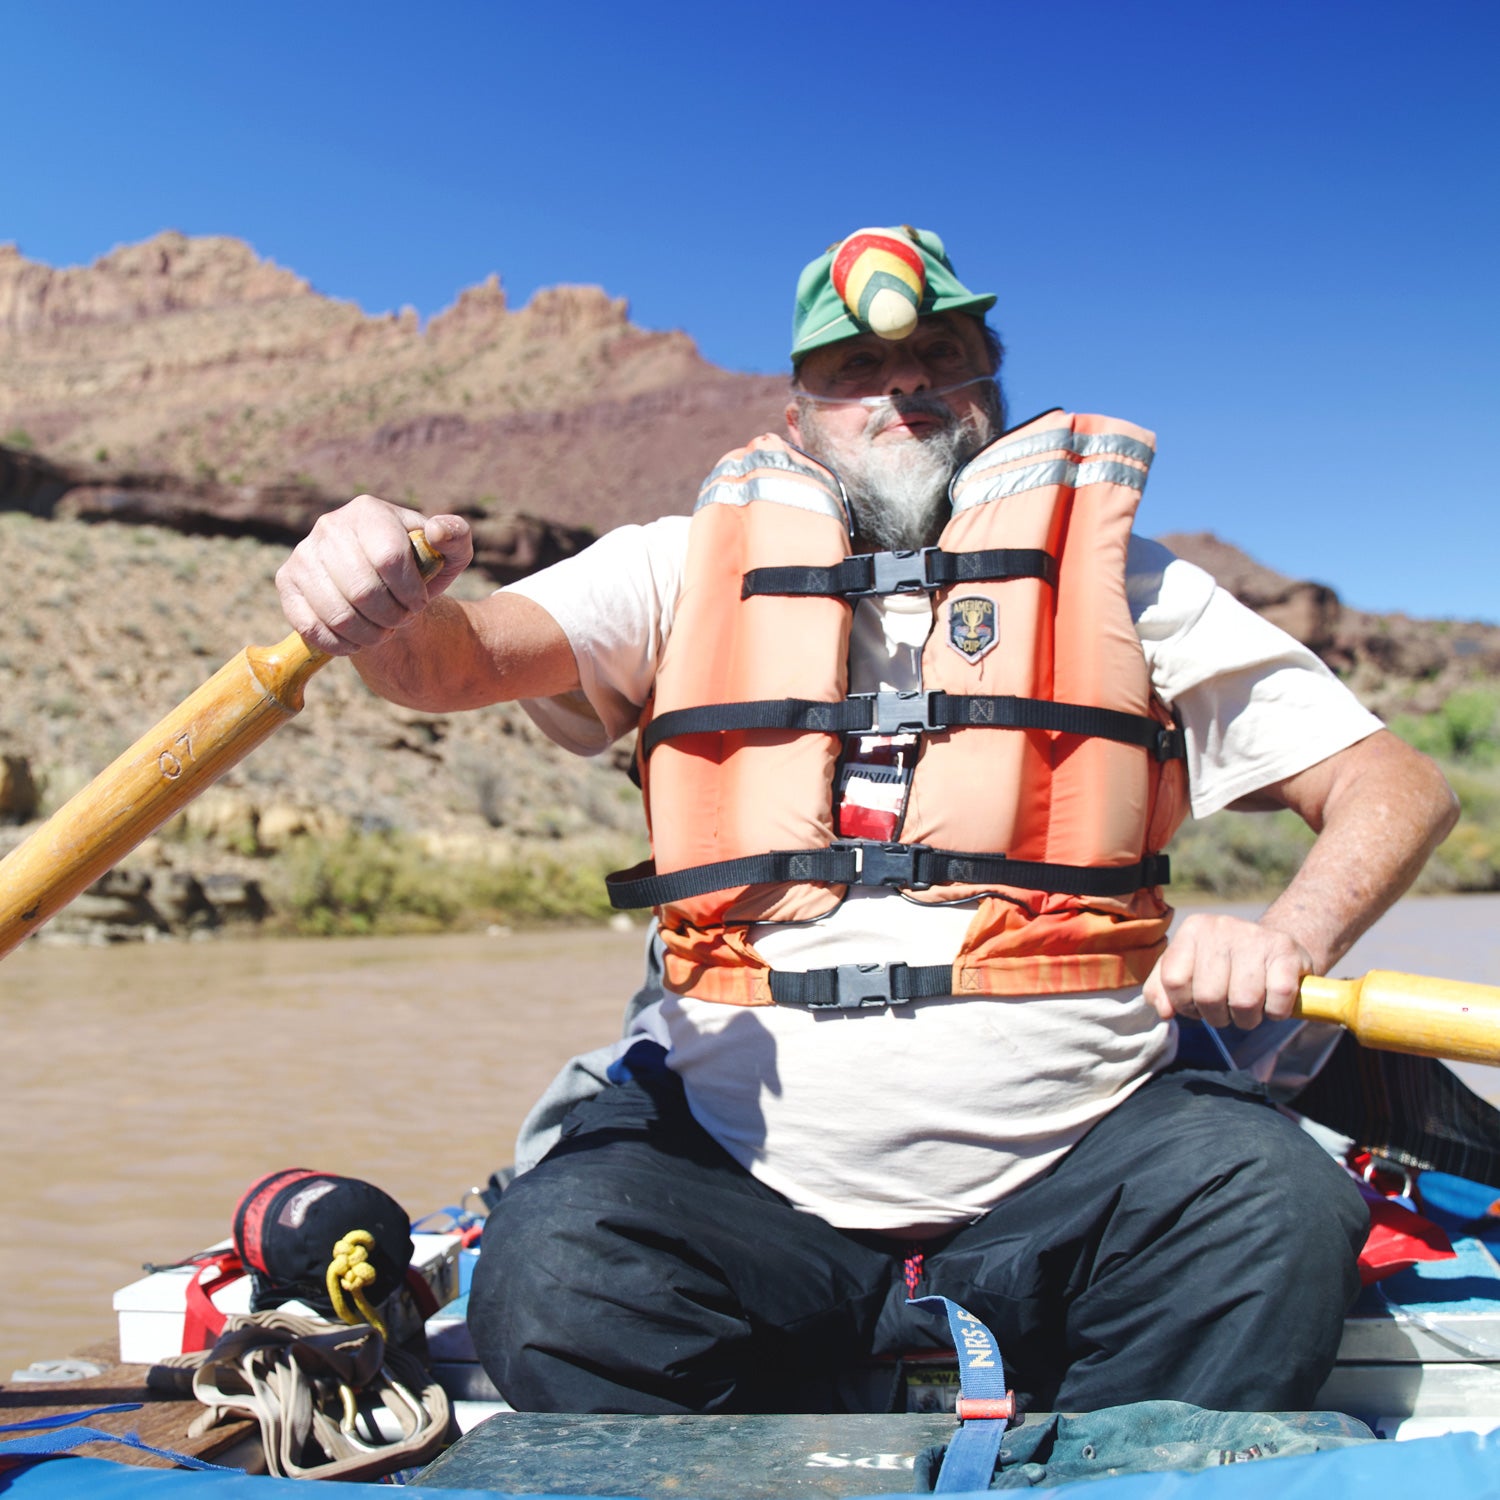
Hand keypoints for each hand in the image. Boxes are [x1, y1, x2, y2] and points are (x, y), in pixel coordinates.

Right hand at [275, 496, 473, 655]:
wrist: (384, 584)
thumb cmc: (421, 567)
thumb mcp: (450, 552)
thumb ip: (456, 537)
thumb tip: (437, 531)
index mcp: (369, 511)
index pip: (389, 558)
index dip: (410, 592)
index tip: (420, 604)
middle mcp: (329, 526)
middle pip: (363, 590)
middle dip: (392, 617)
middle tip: (402, 621)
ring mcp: (303, 554)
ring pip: (338, 613)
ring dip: (370, 634)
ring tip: (384, 631)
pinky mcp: (287, 584)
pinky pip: (311, 627)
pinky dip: (342, 645)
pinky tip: (359, 641)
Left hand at [1143, 914, 1312, 1030]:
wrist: (1274, 949)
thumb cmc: (1224, 966)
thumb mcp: (1188, 969)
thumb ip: (1162, 989)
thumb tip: (1164, 1011)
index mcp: (1192, 929)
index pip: (1174, 980)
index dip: (1185, 1005)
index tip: (1196, 1006)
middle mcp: (1221, 926)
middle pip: (1208, 996)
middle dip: (1217, 1016)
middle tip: (1226, 1010)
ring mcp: (1255, 936)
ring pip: (1244, 1001)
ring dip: (1247, 1018)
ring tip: (1248, 1008)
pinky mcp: (1286, 950)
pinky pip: (1277, 998)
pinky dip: (1275, 1012)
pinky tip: (1272, 1002)